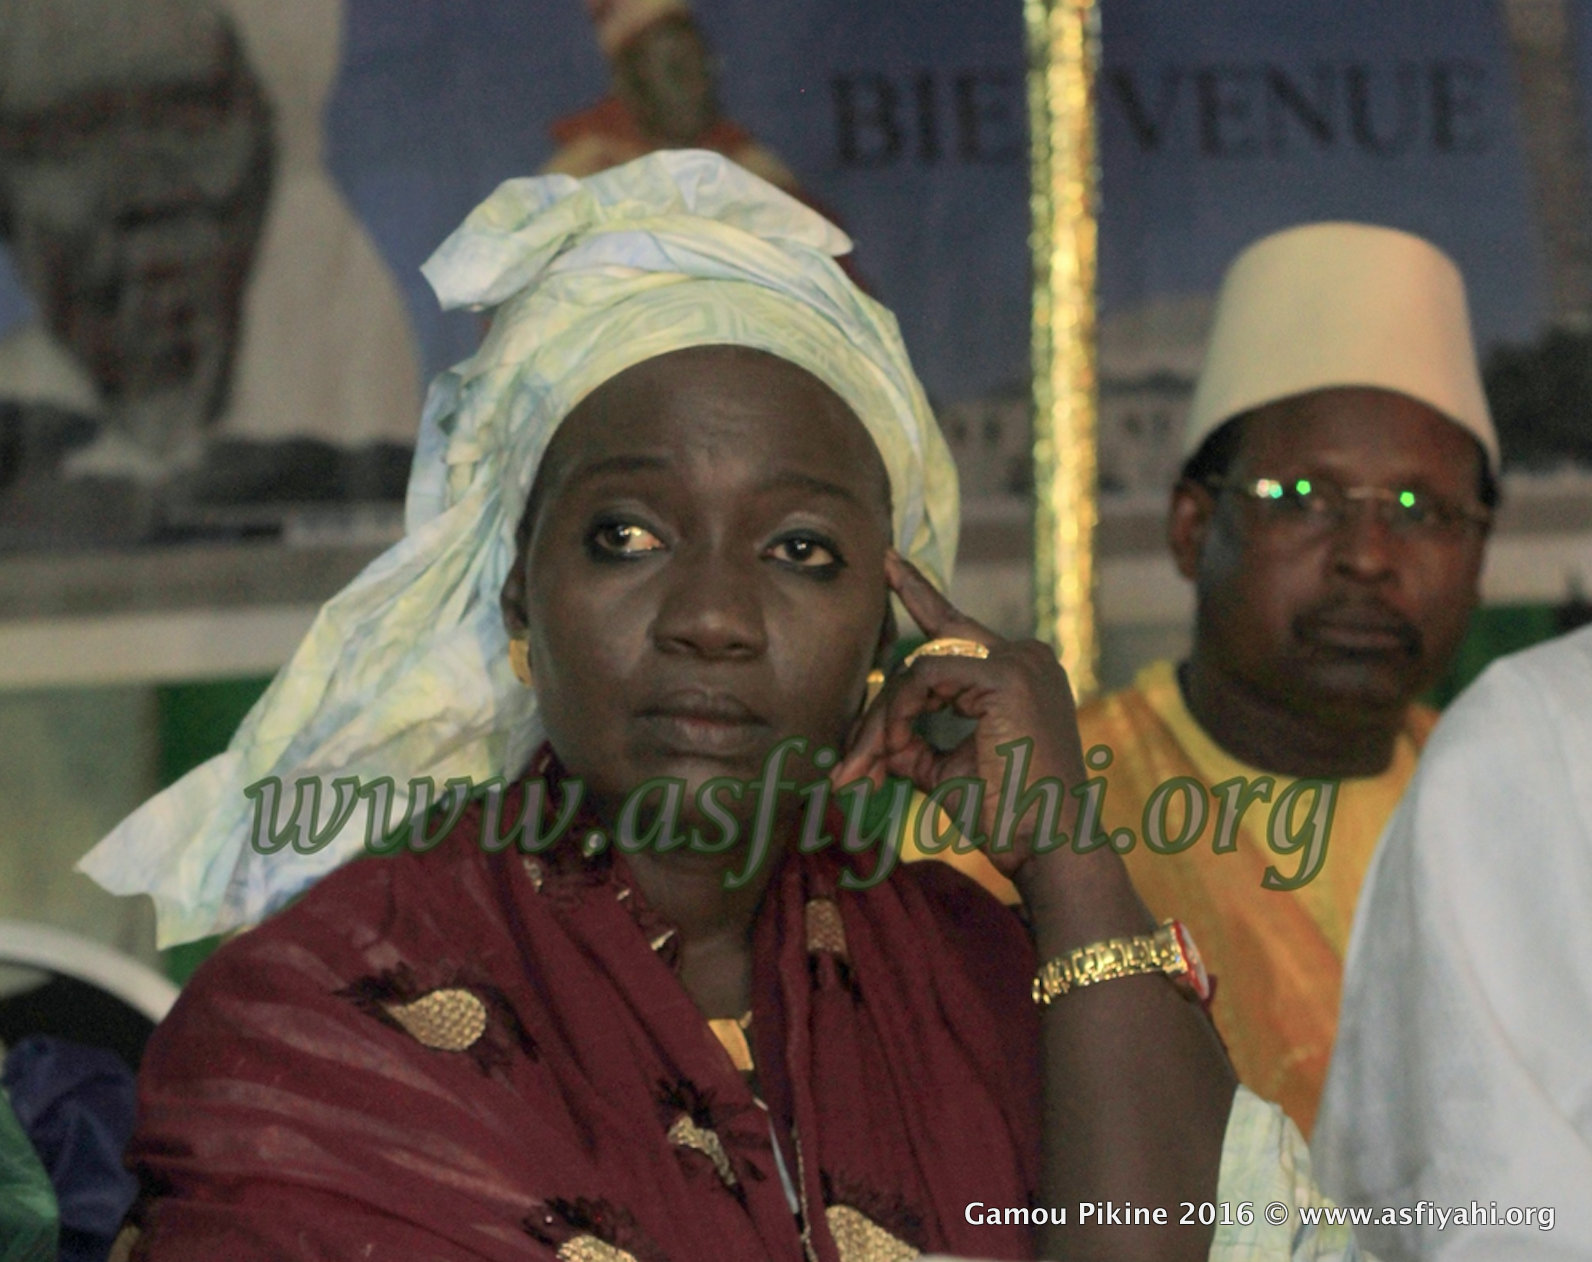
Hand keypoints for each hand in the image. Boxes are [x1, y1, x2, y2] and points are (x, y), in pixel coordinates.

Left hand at [831, 550, 1087, 878]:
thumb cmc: (1007, 816)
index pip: (955, 629)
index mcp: (1020, 672)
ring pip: (919, 667)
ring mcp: (1019, 660)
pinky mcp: (1007, 675)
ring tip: (863, 769)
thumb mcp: (947, 770)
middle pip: (928, 654)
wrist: (1048, 849)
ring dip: (882, 721)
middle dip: (880, 705)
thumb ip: (913, 741)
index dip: (919, 596)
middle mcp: (1025, 655)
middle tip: (846, 766)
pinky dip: (899, 713)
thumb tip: (872, 739)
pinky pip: (926, 676)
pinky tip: (894, 750)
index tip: (889, 564)